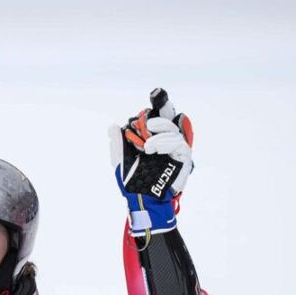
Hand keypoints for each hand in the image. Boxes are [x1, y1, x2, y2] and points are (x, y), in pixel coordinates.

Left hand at [110, 88, 193, 234]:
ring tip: (146, 147)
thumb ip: (117, 144)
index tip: (155, 94)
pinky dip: (166, 143)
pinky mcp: (183, 158)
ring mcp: (175, 149)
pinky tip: (153, 149)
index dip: (159, 105)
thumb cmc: (131, 182)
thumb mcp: (120, 161)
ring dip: (159, 134)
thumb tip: (112, 126)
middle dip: (165, 108)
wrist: (141, 200)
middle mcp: (165, 141)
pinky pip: (180, 144)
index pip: (157, 118)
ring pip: (174, 129)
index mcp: (151, 138)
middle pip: (170, 117)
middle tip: (152, 110)